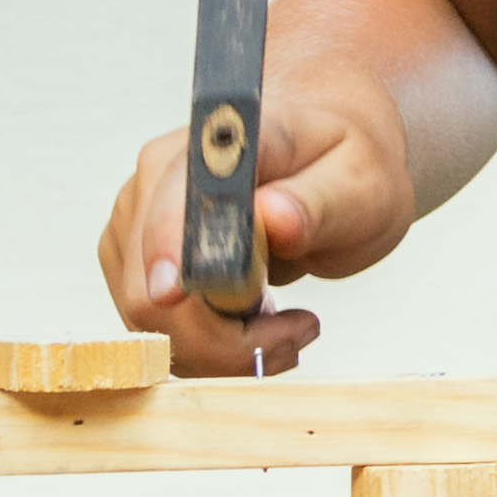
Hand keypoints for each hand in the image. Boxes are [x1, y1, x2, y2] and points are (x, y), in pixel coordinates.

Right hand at [96, 62, 420, 381]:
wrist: (332, 163)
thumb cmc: (348, 166)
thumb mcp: (361, 184)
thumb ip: (317, 202)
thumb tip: (272, 217)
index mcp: (212, 147)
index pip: (170, 213)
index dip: (178, 268)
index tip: (226, 312)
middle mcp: (157, 179)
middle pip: (150, 293)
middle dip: (224, 337)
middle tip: (301, 330)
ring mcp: (137, 222)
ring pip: (149, 324)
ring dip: (221, 349)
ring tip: (289, 328)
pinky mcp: (135, 261)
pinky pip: (157, 329)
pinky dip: (209, 348)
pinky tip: (260, 328)